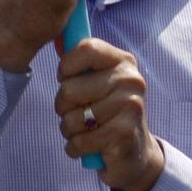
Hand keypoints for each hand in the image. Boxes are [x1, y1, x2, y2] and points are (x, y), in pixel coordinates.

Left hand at [54, 37, 164, 190]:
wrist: (135, 154)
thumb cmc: (107, 114)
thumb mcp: (97, 83)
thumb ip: (79, 62)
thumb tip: (56, 36)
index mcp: (123, 61)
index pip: (85, 48)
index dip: (66, 68)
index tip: (69, 80)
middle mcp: (131, 79)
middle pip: (69, 88)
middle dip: (64, 108)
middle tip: (81, 113)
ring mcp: (131, 105)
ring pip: (71, 118)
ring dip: (70, 131)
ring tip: (87, 131)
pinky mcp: (125, 132)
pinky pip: (79, 141)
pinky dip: (76, 148)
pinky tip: (90, 147)